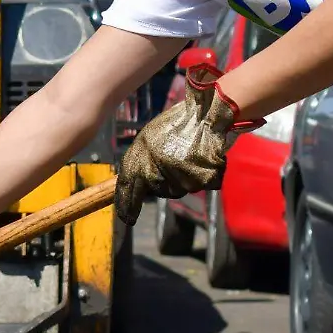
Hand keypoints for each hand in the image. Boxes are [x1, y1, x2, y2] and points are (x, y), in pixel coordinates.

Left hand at [115, 64, 244, 225]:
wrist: (206, 115)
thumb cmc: (176, 123)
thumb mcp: (148, 138)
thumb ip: (140, 160)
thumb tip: (137, 182)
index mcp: (138, 160)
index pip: (127, 189)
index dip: (126, 205)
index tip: (128, 218)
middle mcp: (154, 173)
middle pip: (158, 190)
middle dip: (164, 182)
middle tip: (173, 163)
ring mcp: (177, 179)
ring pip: (178, 189)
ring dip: (182, 178)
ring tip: (188, 155)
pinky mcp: (199, 182)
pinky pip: (199, 184)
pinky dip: (202, 174)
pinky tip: (201, 158)